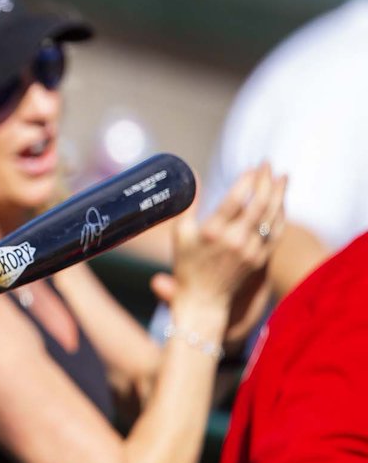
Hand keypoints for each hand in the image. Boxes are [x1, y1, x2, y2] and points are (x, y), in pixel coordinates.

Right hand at [158, 164, 284, 319]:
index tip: (251, 167)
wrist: (204, 299)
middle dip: (265, 181)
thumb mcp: (180, 233)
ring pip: (272, 216)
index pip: (236, 200)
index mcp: (213, 232)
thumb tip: (195, 175)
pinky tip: (281, 201)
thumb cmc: (187, 265)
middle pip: (259, 204)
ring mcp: (251, 250)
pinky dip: (281, 213)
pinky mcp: (261, 259)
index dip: (246, 181)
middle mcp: (235, 240)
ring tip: (282, 176)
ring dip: (278, 194)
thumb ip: (189, 204)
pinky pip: (277, 231)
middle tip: (267, 163)